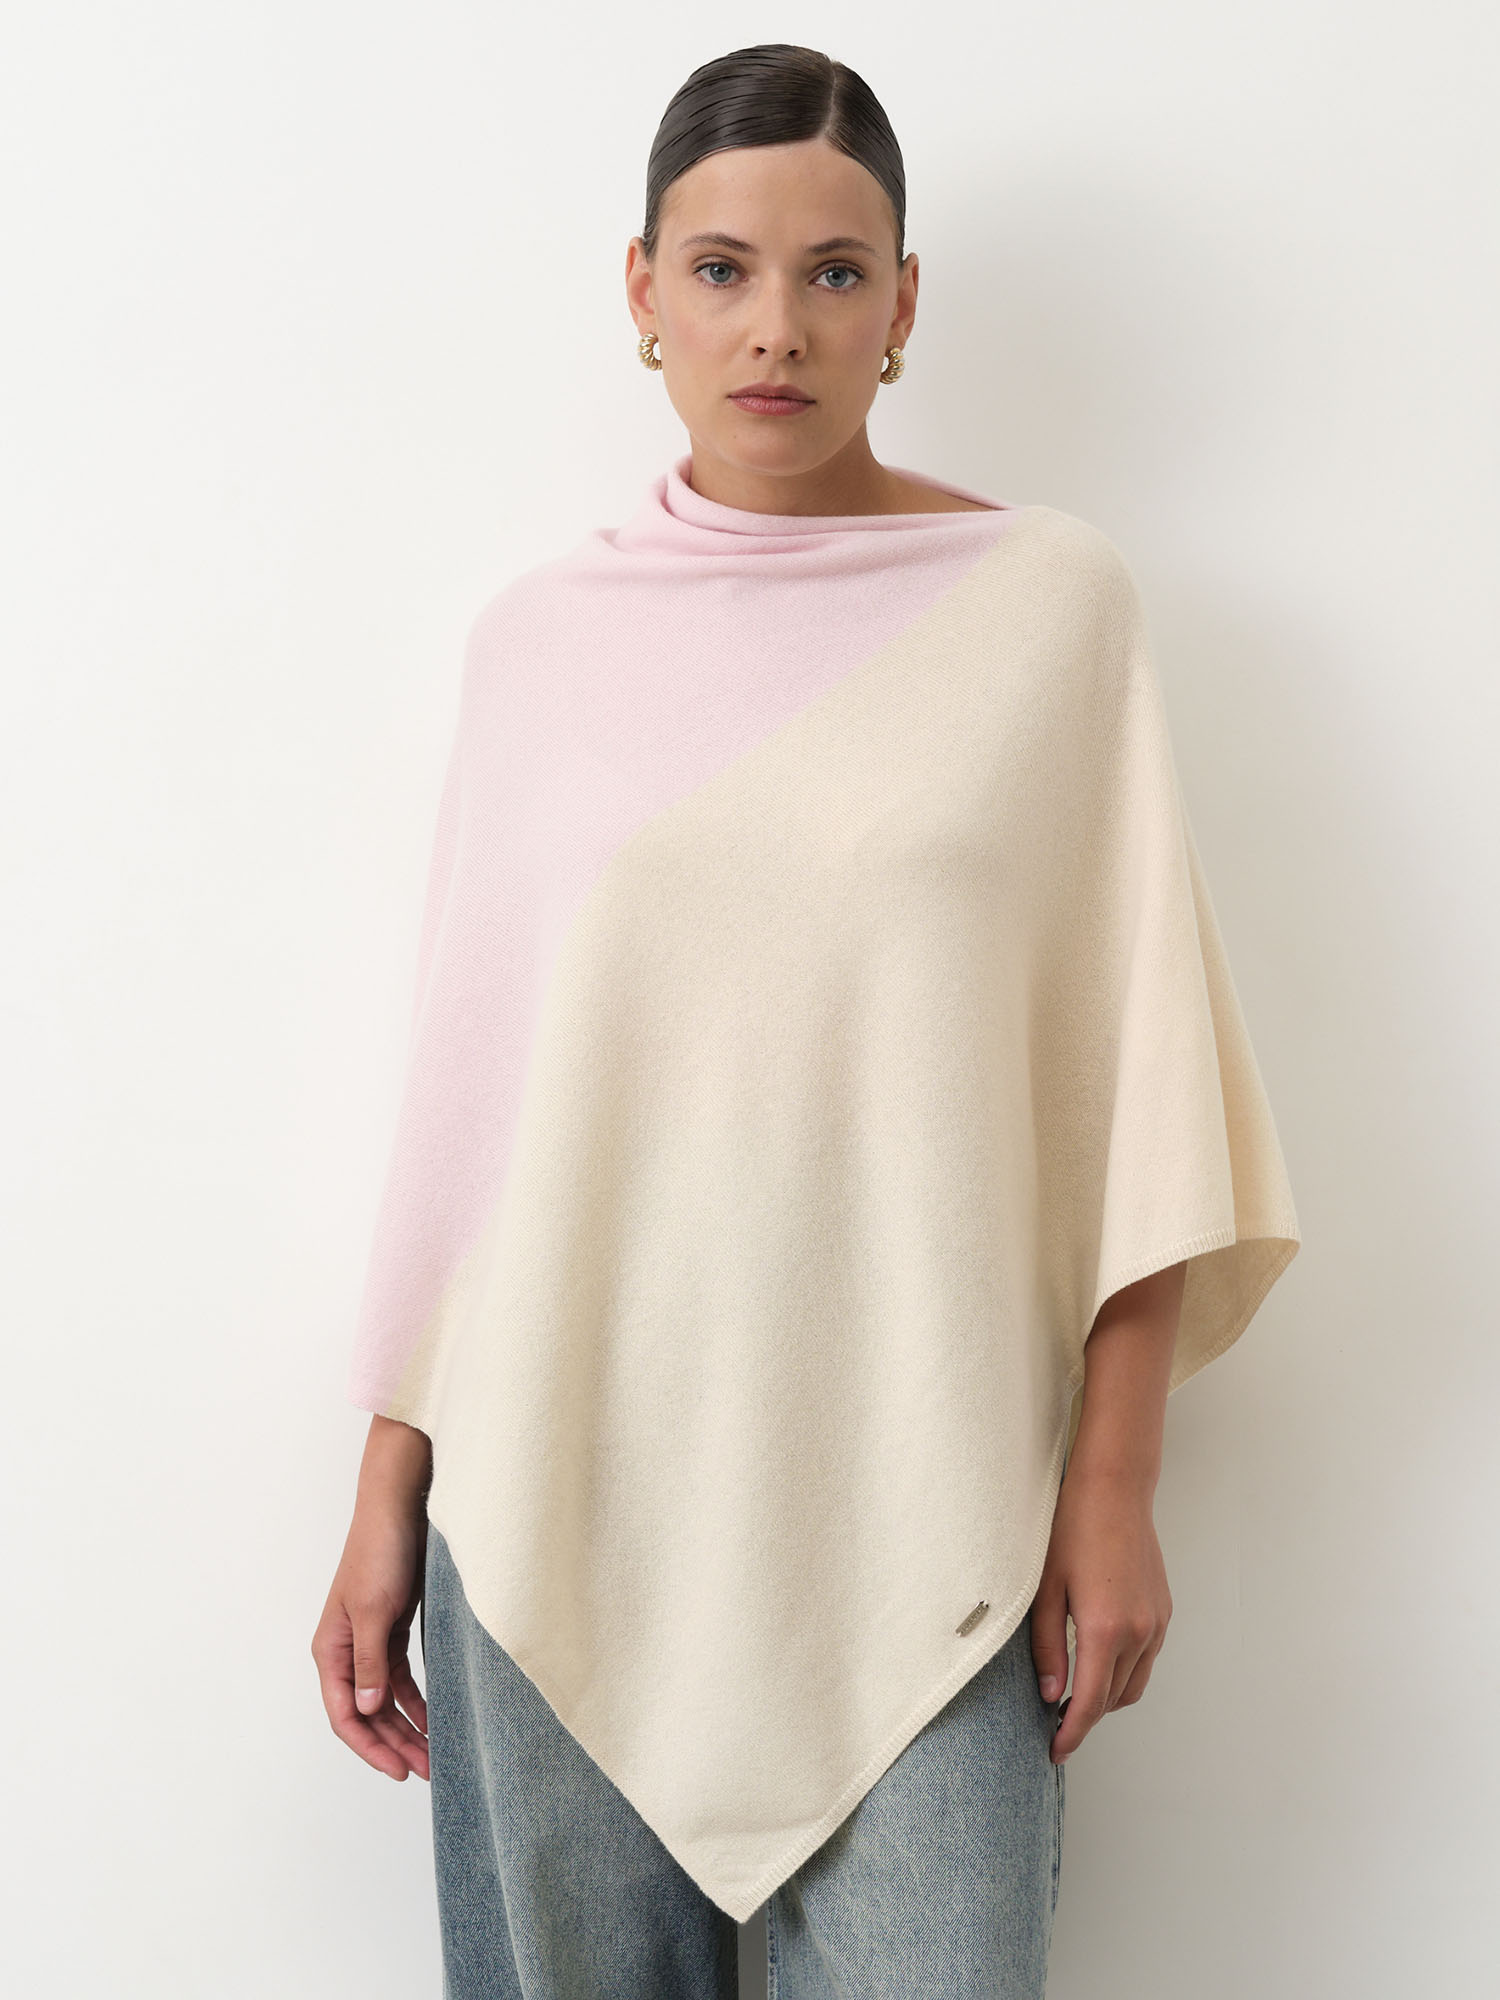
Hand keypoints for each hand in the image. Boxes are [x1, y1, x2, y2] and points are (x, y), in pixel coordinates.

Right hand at [312, 1492, 430, 1780]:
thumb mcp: (374, 1610)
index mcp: (331, 1651)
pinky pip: (400, 1680)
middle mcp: (346, 1652)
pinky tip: (434, 1718)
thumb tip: (368, 1710)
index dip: (370, 1747)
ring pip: (385, 1701)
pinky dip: (416, 1701)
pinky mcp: (391, 1631)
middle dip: (394, 1744)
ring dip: (407, 1727)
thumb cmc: (380, 1553)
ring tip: (434, 1754)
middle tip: (428, 1770)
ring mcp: (369, 1642)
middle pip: (367, 1714)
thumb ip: (369, 1663)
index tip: (399, 1771)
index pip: (346, 1715)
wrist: (399, 1509)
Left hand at [1030, 1459, 1172, 1764]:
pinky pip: (1146, 1660)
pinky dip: (1124, 1672)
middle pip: (1112, 1700)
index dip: (1071, 1734)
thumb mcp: (1045, 1590)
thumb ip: (1046, 1648)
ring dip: (1106, 1697)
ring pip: (1133, 1685)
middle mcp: (1138, 1633)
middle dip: (1085, 1717)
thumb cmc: (1071, 1531)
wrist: (1114, 1491)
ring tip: (1075, 1695)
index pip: (1089, 1703)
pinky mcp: (1163, 1612)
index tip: (1055, 1752)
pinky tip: (1099, 1661)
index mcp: (1104, 1630)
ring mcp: (1156, 1623)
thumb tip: (1050, 1695)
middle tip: (1055, 1722)